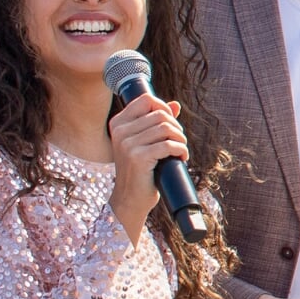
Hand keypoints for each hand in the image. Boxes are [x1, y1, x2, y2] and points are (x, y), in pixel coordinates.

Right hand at [108, 93, 188, 239]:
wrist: (130, 199)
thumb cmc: (140, 170)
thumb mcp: (145, 143)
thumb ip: (157, 122)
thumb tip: (176, 105)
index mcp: (118, 123)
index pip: (146, 99)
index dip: (164, 108)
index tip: (171, 123)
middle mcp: (120, 131)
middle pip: (160, 114)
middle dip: (176, 126)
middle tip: (179, 141)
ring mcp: (127, 144)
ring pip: (166, 128)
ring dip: (180, 139)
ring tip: (180, 150)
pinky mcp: (138, 157)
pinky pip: (168, 145)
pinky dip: (180, 150)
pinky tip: (181, 157)